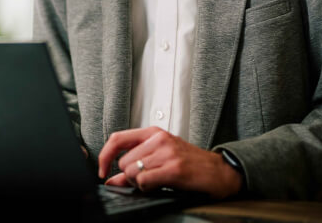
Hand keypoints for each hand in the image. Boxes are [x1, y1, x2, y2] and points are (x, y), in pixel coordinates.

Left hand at [97, 127, 241, 197]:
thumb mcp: (161, 158)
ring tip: (157, 181)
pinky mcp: (174, 168)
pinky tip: (160, 185)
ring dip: (139, 183)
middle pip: (123, 162)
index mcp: (153, 133)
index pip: (117, 139)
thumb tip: (111, 179)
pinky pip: (144, 181)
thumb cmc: (191, 163)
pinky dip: (146, 188)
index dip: (104, 156)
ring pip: (132, 172)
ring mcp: (167, 152)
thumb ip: (135, 165)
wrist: (220, 171)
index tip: (102, 170)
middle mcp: (159, 139)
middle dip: (130, 176)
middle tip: (147, 179)